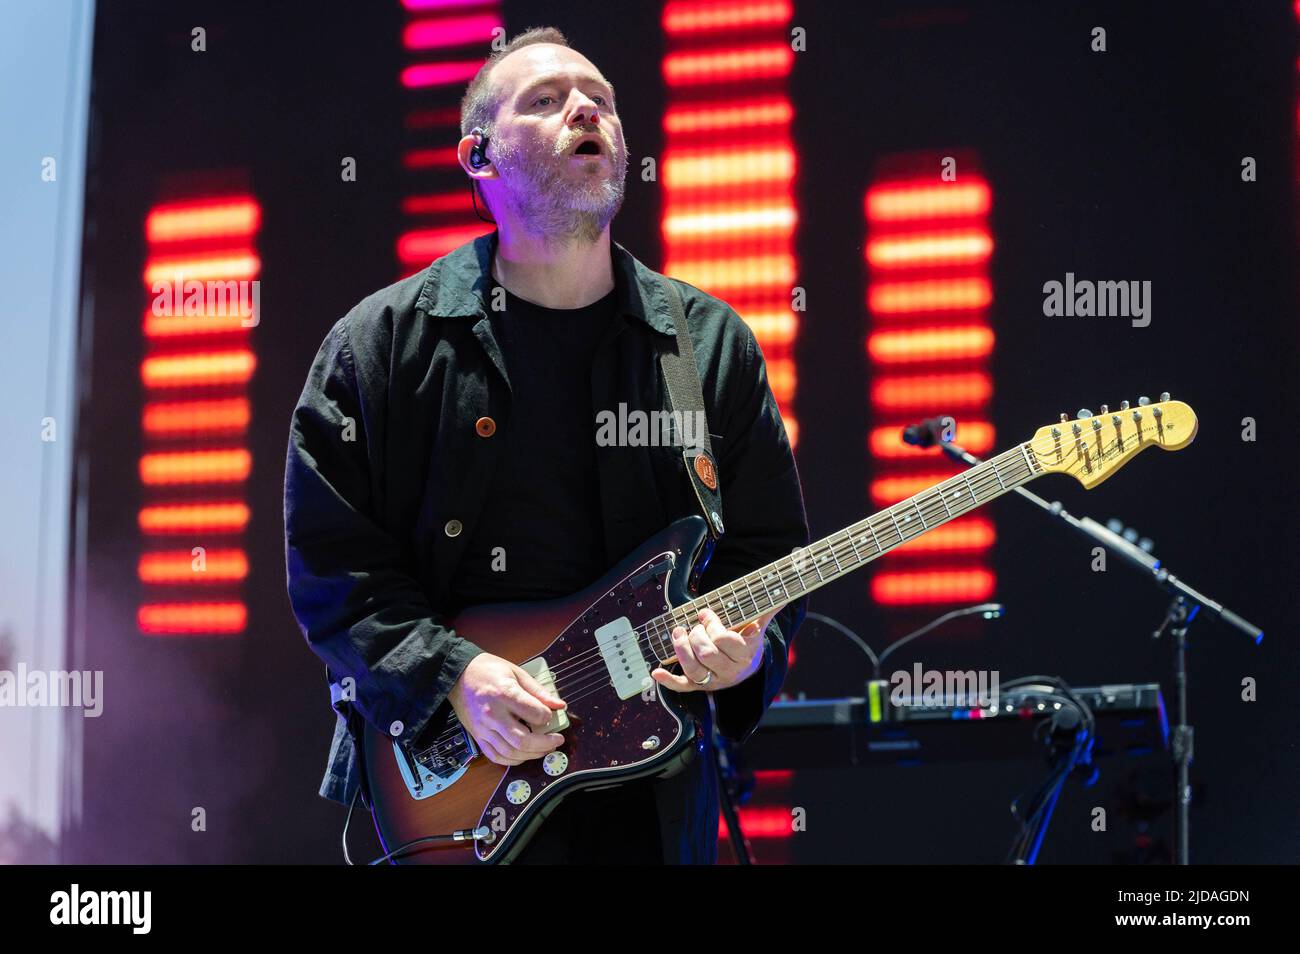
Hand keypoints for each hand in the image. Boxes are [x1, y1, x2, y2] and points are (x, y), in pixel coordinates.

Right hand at [448, 653, 565, 766]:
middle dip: (545, 744)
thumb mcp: (516, 672)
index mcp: (504, 694)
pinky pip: (495, 756)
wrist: (458, 675)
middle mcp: (493, 714)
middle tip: (556, 740)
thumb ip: (538, 691)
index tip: (550, 714)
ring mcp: (484, 728)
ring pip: (511, 752)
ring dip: (532, 754)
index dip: (548, 716)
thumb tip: (558, 705)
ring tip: (544, 748)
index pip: (535, 714)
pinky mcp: (477, 736)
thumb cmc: (487, 670)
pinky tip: (523, 755)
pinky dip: (512, 760)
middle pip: (523, 740)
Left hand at [650, 607, 774, 692]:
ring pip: (693, 668)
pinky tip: (657, 671)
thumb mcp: (757, 625)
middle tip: (696, 624)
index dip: (712, 625)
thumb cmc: (747, 640)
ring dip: (681, 648)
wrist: (747, 666)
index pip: (724, 640)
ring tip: (678, 632)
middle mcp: (730, 670)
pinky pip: (683, 686)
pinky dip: (668, 681)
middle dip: (697, 634)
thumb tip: (783, 596)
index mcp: (745, 654)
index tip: (706, 614)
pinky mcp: (700, 686)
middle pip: (707, 653)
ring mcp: (714, 679)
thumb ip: (767, 609)